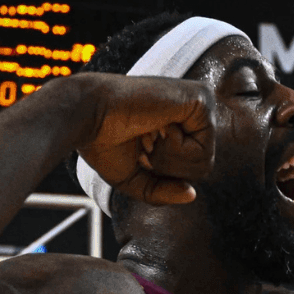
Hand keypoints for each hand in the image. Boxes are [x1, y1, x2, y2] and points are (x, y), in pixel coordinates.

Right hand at [76, 73, 215, 205]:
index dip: (160, 172)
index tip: (139, 148)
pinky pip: (204, 149)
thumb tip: (192, 195)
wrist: (88, 114)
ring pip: (205, 161)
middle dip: (167, 168)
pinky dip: (176, 150)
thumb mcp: (135, 179)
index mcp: (180, 126)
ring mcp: (200, 102)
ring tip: (149, 133)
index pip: (190, 170)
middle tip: (144, 141)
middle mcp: (193, 112)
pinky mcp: (201, 99)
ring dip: (169, 159)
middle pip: (201, 168)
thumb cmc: (104, 143)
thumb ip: (163, 191)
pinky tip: (159, 126)